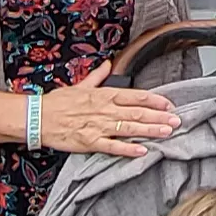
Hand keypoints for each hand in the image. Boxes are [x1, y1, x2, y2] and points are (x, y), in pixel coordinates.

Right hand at [40, 85, 178, 157]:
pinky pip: (113, 147)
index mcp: (103, 95)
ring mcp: (98, 127)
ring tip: (167, 133)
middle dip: (159, 117)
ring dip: (150, 131)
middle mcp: (104, 110)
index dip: (154, 100)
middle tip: (177, 121)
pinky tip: (143, 151)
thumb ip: (97, 76)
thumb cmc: (58, 102)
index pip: (135, 96)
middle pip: (137, 113)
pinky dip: (128, 149)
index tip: (169, 104)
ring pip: (129, 129)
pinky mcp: (90, 142)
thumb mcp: (80, 85)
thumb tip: (107, 64)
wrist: (38, 118)